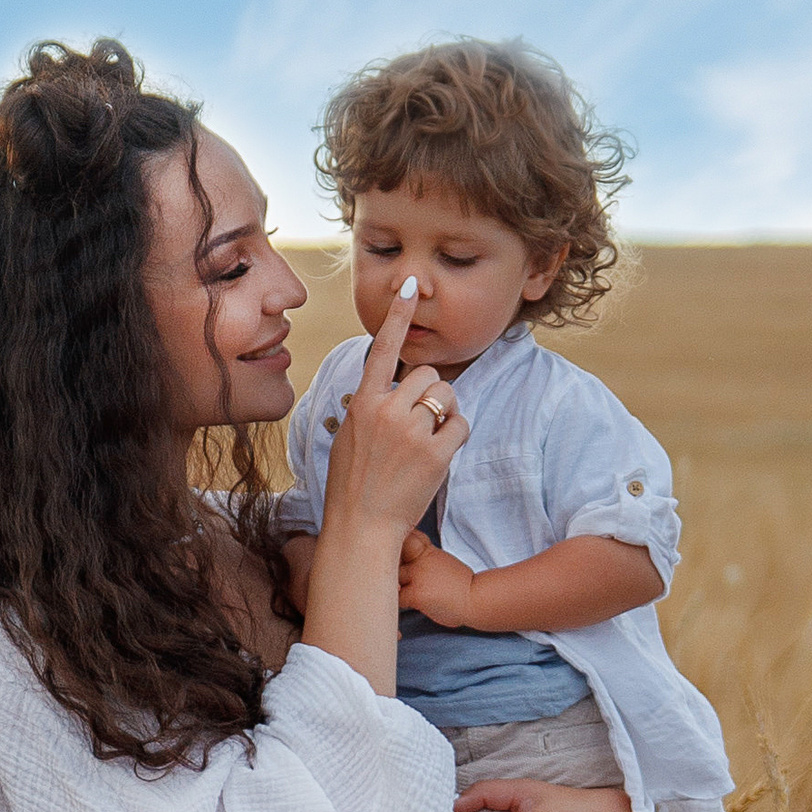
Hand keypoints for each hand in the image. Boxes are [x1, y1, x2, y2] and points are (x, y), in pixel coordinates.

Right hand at [319, 276, 466, 537]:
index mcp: (362, 402)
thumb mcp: (350, 435)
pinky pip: (460, 425)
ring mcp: (411, 431)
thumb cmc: (353, 483)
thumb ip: (371, 406)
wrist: (361, 525)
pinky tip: (438, 455)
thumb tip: (391, 388)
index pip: (383, 349)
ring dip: (445, 413)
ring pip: (447, 396)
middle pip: (427, 375)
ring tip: (427, 441)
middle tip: (420, 424)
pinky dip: (455, 436)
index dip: (399, 315)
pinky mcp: (435, 452)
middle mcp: (386, 410)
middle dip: (431, 394)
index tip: (412, 285)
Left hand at [397, 530, 478, 626]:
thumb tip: (407, 566)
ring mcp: (418, 575)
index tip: (401, 558)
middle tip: (399, 580)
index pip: (405, 540)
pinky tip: (412, 605)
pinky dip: (401, 603)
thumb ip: (426, 561)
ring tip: (405, 594)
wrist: (476, 598)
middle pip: (392, 559)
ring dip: (395, 587)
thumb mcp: (444, 563)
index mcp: (428, 551)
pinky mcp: (417, 593)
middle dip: (394, 570)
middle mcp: (421, 560)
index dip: (398, 548)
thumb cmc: (461, 586)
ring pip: (393, 578)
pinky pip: (398, 598)